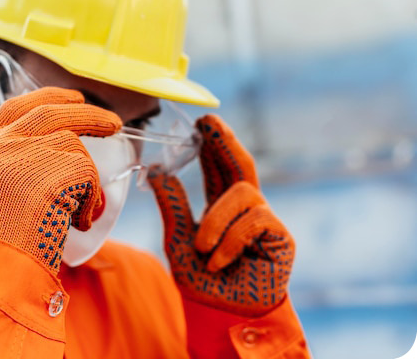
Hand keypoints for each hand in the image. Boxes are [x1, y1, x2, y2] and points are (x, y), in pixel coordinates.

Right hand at [0, 87, 121, 274]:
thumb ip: (12, 166)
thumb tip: (59, 147)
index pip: (14, 108)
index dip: (47, 97)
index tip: (72, 97)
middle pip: (51, 112)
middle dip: (88, 114)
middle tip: (114, 122)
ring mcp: (23, 156)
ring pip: (74, 149)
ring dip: (85, 180)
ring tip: (73, 214)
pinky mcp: (50, 172)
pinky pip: (88, 175)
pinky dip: (90, 200)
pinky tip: (76, 223)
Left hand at [148, 115, 293, 316]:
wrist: (224, 316)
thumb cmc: (204, 281)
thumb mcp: (178, 242)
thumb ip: (173, 207)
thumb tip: (158, 171)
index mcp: (221, 207)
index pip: (218, 169)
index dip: (212, 144)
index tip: (202, 122)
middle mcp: (245, 209)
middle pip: (241, 165)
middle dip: (226, 141)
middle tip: (209, 122)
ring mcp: (265, 220)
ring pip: (242, 192)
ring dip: (216, 219)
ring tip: (202, 248)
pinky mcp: (281, 236)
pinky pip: (254, 220)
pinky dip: (230, 240)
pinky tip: (220, 261)